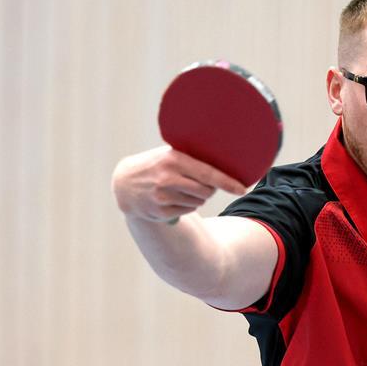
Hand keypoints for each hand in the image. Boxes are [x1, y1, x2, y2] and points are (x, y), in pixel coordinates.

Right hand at [111, 146, 247, 223]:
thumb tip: (225, 157)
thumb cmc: (155, 164)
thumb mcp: (168, 154)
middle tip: (199, 182)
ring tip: (181, 188)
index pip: (208, 173)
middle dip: (209, 188)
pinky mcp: (161, 211)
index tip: (242, 188)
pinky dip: (187, 205)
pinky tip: (173, 197)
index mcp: (173, 160)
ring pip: (199, 201)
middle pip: (207, 191)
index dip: (227, 182)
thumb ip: (191, 155)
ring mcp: (163, 196)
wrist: (124, 184)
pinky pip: (188, 210)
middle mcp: (168, 178)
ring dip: (197, 197)